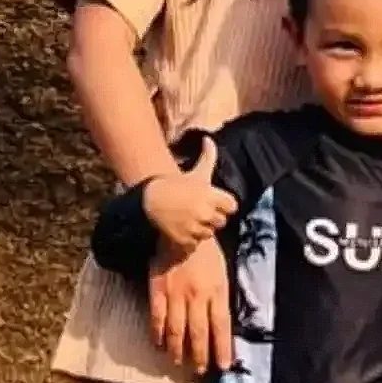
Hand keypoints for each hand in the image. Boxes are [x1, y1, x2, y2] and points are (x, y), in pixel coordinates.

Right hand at [143, 136, 237, 253]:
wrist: (149, 200)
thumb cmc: (176, 185)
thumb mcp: (195, 172)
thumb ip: (208, 156)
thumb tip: (209, 138)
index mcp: (210, 195)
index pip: (232, 206)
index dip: (224, 205)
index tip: (213, 202)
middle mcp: (205, 212)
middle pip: (221, 222)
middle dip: (212, 217)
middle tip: (198, 210)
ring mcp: (194, 227)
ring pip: (208, 234)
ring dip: (200, 229)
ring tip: (188, 219)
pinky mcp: (184, 240)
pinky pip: (195, 244)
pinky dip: (189, 240)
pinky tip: (181, 229)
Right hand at [148, 234, 232, 374]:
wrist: (181, 229)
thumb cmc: (206, 253)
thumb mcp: (222, 274)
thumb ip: (221, 298)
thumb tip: (222, 326)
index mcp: (217, 291)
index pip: (221, 326)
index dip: (222, 348)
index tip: (224, 366)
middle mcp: (197, 295)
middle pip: (199, 333)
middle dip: (200, 356)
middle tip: (200, 371)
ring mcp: (176, 293)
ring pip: (177, 330)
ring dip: (178, 350)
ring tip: (179, 363)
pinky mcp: (158, 289)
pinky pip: (157, 317)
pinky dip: (157, 334)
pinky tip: (158, 345)